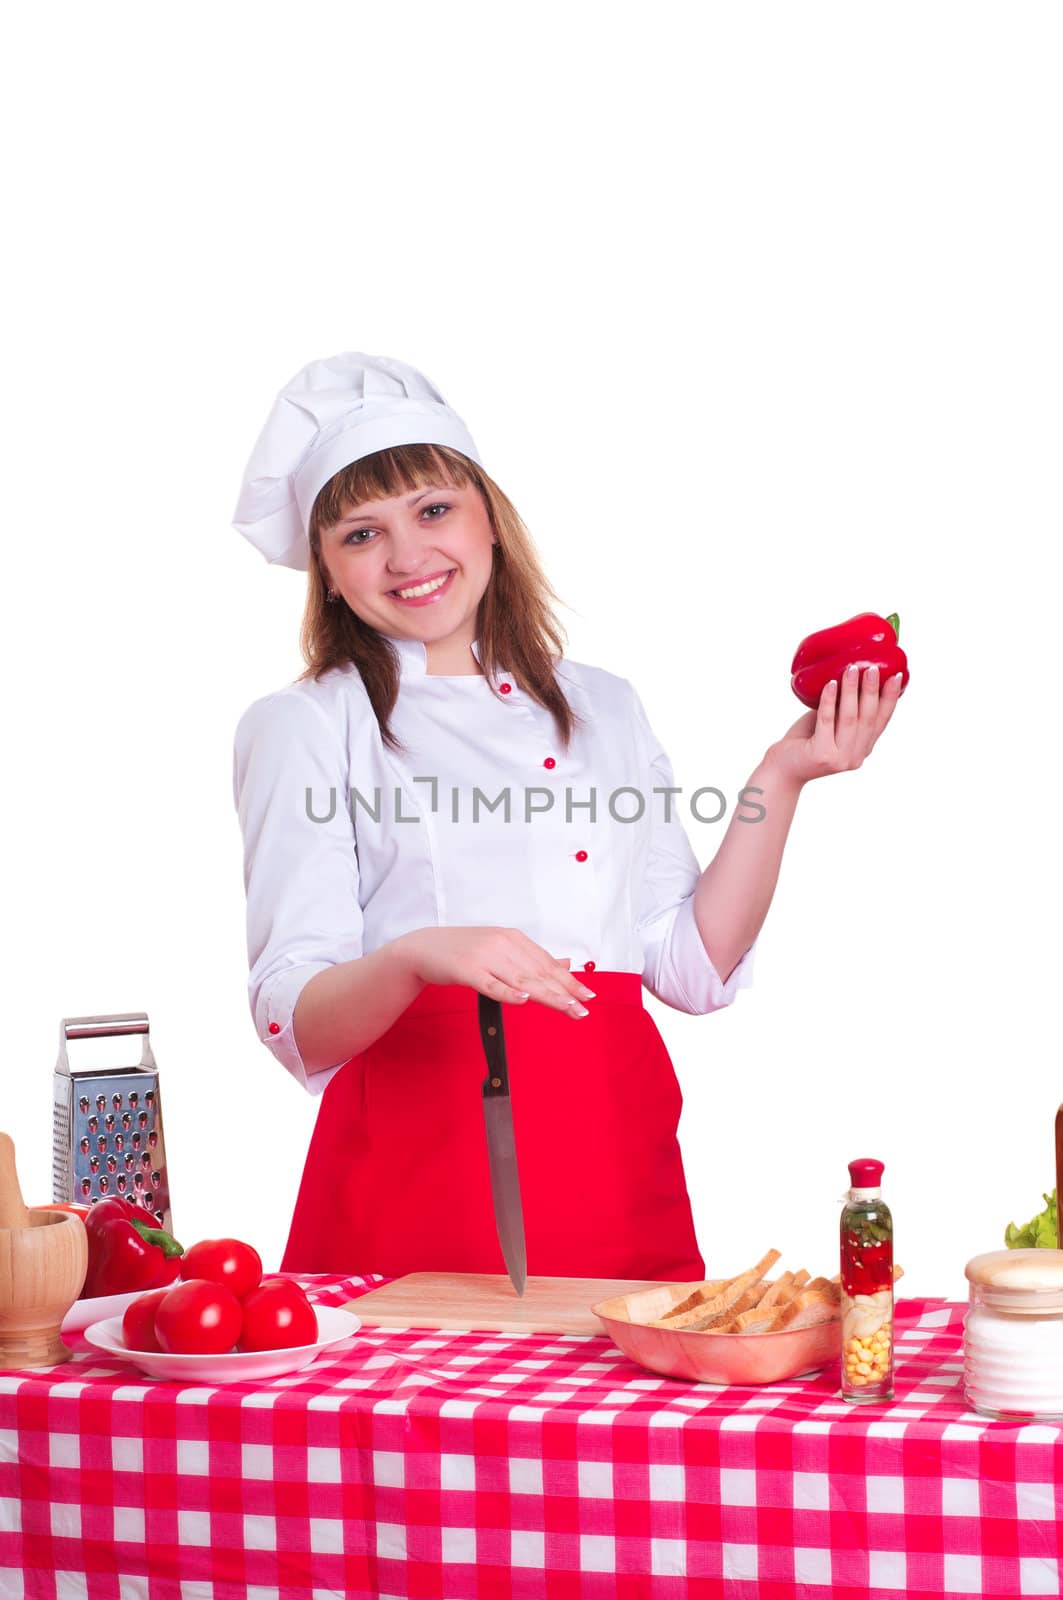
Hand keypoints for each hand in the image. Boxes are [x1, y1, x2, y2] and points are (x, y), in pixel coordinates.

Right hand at [396, 927, 596, 1018]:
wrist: (424, 948)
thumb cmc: (464, 951)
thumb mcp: (501, 949)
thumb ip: (531, 959)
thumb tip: (565, 964)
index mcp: (513, 938)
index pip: (546, 963)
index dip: (568, 981)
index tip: (588, 996)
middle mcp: (502, 944)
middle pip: (538, 972)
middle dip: (564, 992)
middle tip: (584, 1009)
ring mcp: (484, 956)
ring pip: (521, 979)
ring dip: (546, 995)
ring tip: (567, 1008)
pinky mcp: (466, 970)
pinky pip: (490, 984)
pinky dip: (507, 992)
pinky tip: (524, 1000)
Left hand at [764, 663, 903, 787]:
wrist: (782, 769)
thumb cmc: (805, 742)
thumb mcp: (830, 724)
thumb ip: (843, 710)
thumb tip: (852, 674)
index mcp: (862, 749)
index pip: (881, 721)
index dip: (890, 698)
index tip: (897, 676)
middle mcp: (855, 756)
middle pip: (867, 718)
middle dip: (872, 690)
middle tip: (873, 668)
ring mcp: (839, 758)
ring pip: (849, 718)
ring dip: (852, 691)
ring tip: (852, 669)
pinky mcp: (821, 754)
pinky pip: (826, 720)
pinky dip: (828, 700)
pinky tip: (830, 683)